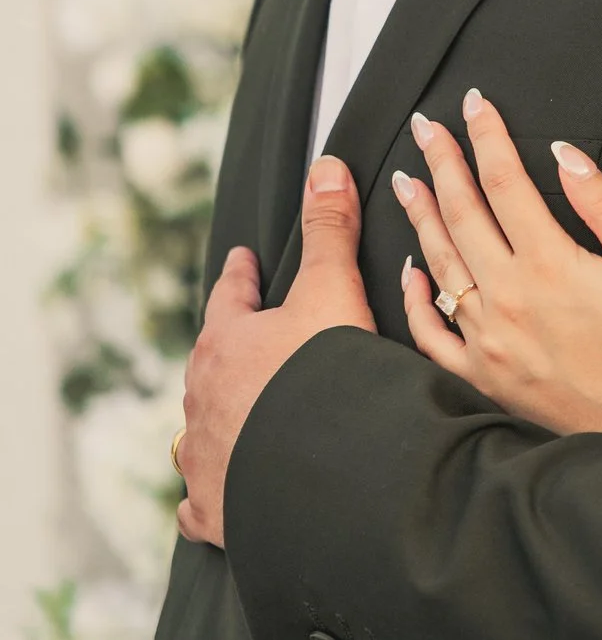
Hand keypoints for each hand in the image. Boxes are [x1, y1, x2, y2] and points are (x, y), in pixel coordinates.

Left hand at [175, 156, 376, 545]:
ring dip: (216, 417)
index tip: (242, 263)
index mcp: (227, 343)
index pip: (229, 297)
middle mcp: (204, 398)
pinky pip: (198, 500)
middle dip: (225, 348)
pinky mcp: (215, 505)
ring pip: (199, 429)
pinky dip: (204, 492)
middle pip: (209, 363)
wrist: (321, 467)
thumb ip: (330, 231)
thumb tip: (325, 166)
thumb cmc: (325, 377)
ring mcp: (205, 454)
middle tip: (241, 338)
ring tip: (234, 415)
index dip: (240, 277)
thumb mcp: (334, 291)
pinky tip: (211, 493)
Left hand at [394, 90, 601, 440]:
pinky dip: (417, 297)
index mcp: (550, 264)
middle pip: (462, 213)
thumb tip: (562, 156)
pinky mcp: (479, 375)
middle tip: (425, 128)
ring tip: (407, 180)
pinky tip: (411, 270)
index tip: (473, 105)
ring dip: (420, 215)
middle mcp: (508, 298)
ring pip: (440, 263)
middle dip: (442, 162)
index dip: (487, 137)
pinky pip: (432, 332)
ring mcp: (486, 339)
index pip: (505, 182)